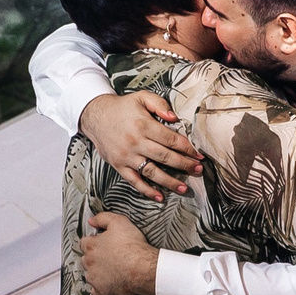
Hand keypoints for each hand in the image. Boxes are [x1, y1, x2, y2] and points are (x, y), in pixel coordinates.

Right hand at [79, 91, 201, 200]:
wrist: (96, 116)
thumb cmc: (122, 107)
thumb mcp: (141, 97)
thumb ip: (159, 104)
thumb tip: (174, 117)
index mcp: (143, 125)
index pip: (171, 139)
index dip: (187, 148)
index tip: (199, 155)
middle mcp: (135, 142)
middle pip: (165, 157)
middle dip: (184, 165)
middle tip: (198, 170)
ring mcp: (127, 156)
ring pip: (152, 172)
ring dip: (170, 182)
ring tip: (184, 188)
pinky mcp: (119, 165)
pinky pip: (134, 181)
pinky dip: (147, 191)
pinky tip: (160, 197)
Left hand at [81, 212, 159, 294]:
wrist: (143, 268)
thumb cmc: (132, 245)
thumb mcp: (119, 222)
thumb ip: (102, 218)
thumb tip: (91, 221)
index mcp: (91, 246)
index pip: (84, 243)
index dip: (94, 242)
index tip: (104, 244)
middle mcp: (89, 262)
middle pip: (85, 259)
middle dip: (94, 258)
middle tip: (109, 257)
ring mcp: (94, 278)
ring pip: (89, 275)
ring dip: (96, 272)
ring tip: (110, 270)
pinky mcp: (100, 290)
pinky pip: (95, 291)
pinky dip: (100, 288)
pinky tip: (109, 283)